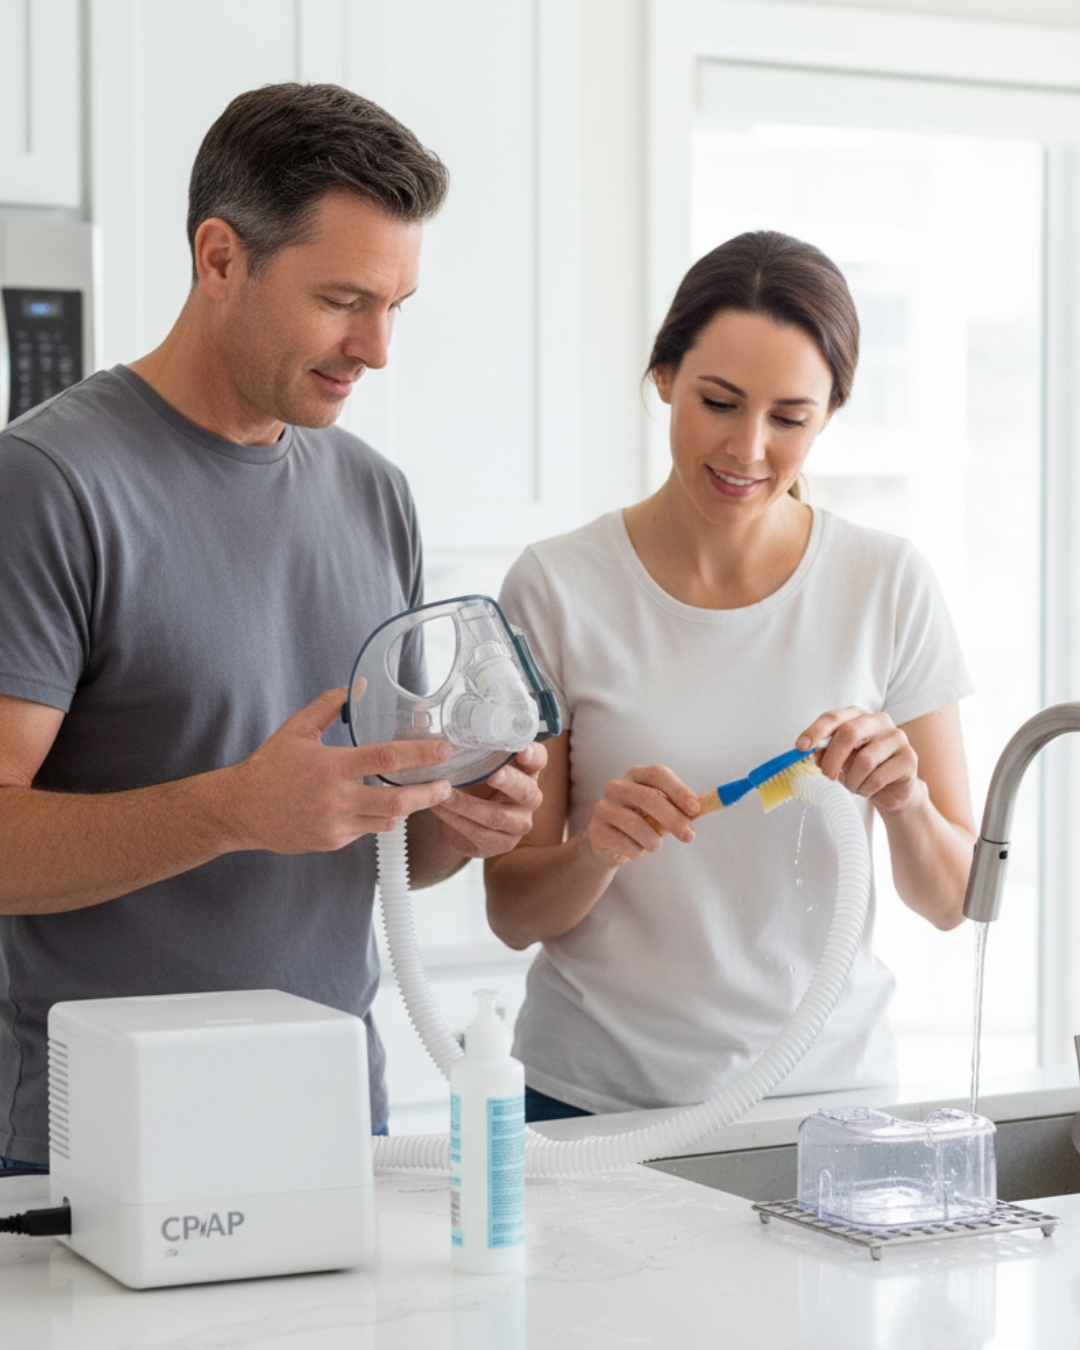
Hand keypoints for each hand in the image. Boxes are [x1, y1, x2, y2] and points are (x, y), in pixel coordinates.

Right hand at [224, 688, 454, 852]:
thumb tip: (358, 687)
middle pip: (398, 801)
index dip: (422, 755)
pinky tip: (376, 806)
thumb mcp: (296, 729)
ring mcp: (335, 824)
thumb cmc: (269, 767)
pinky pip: (366, 831)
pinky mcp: (332, 842)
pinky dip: (376, 819)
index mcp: (331, 765)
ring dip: (407, 809)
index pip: (387, 758)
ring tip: (420, 795)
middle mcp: (336, 798)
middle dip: (429, 794)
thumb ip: (329, 706)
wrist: (239, 810)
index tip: (444, 751)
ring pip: (387, 820)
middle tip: (447, 786)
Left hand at [429, 741, 547, 858]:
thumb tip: (442, 732)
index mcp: (527, 772)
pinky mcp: (503, 843)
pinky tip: (438, 808)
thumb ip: (474, 751)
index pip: (538, 760)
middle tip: (493, 775)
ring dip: (467, 805)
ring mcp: (519, 823)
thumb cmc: (476, 785)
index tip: (522, 749)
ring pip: (497, 816)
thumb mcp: (480, 766)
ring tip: (444, 794)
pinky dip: (455, 819)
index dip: (533, 755)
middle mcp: (529, 798)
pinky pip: (478, 832)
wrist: (467, 822)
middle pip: (525, 790)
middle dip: (509, 782)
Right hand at [585, 764, 699, 865]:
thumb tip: (703, 808)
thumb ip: (681, 808)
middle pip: (648, 798)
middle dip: (673, 819)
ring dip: (654, 840)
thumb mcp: (662, 811)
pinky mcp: (596, 830)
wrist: (609, 844)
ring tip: (655, 845)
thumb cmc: (643, 822)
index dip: (678, 790)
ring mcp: (603, 807)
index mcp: (636, 775)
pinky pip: (625, 844)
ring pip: (636, 824)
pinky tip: (635, 849)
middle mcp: (617, 786)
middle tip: (689, 836)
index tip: (696, 809)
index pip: (657, 773)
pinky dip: (638, 851)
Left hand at [796, 707, 922, 813]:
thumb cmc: (863, 769)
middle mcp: (880, 721)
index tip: (800, 747)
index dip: (815, 732)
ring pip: (864, 760)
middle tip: (827, 775)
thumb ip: (826, 754)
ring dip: (852, 780)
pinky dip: (866, 788)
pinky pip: (878, 777)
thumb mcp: (839, 761)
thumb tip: (814, 754)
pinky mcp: (909, 758)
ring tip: (853, 785)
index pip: (833, 717)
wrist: (893, 788)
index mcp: (859, 715)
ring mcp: (897, 738)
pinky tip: (867, 789)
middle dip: (832, 759)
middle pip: (849, 733)